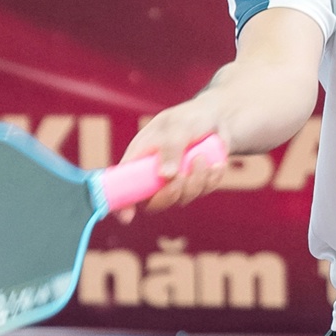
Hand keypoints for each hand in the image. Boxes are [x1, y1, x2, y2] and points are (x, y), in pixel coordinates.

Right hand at [116, 100, 229, 214]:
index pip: (121, 187)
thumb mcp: (177, 129)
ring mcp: (175, 182)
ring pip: (182, 199)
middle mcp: (153, 175)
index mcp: (139, 160)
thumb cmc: (187, 119)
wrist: (215, 118)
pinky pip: (203, 192)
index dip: (120, 204)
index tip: (127, 216)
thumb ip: (170, 150)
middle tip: (180, 176)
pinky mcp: (195, 184)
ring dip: (195, 180)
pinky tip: (215, 163)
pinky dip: (211, 179)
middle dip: (169, 194)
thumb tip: (166, 176)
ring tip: (201, 157)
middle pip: (153, 203)